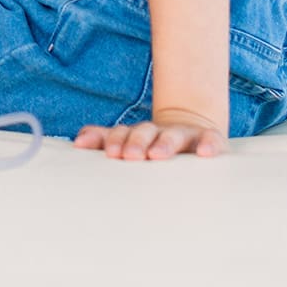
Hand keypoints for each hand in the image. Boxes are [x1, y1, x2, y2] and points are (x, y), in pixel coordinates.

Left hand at [74, 108, 228, 159]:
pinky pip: (210, 140)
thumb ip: (103, 139)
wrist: (192, 130)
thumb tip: (76, 142)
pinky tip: (204, 154)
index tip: (109, 154)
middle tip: (129, 156)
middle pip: (145, 132)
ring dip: (164, 144)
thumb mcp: (129, 142)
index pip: (122, 133)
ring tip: (157, 155)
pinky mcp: (209, 139)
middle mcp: (159, 131)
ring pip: (173, 136)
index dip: (115, 140)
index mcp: (138, 133)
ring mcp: (184, 135)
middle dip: (136, 142)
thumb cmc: (153, 145)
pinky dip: (208, 145)